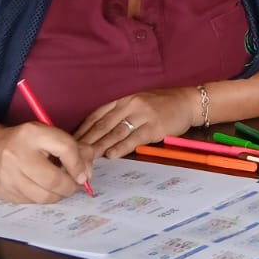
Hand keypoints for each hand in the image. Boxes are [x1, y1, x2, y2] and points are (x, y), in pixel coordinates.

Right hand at [0, 121, 93, 203]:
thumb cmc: (24, 143)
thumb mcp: (46, 135)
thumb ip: (71, 147)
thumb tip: (90, 164)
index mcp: (32, 133)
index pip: (65, 148)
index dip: (79, 164)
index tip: (84, 173)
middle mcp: (17, 154)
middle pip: (54, 179)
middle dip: (70, 186)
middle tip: (75, 184)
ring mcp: (8, 175)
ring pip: (44, 196)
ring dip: (58, 195)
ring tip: (61, 187)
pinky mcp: (4, 192)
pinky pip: (33, 202)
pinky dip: (43, 198)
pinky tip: (43, 188)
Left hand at [76, 87, 200, 158]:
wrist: (188, 102)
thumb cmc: (162, 105)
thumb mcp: (138, 104)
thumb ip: (120, 116)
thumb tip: (98, 135)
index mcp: (123, 100)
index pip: (97, 115)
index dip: (83, 130)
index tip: (70, 143)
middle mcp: (130, 105)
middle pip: (102, 125)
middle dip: (86, 141)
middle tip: (71, 154)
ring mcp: (142, 114)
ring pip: (115, 132)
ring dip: (99, 146)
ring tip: (85, 158)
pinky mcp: (154, 126)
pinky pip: (134, 138)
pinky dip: (121, 147)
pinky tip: (110, 155)